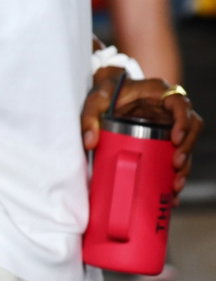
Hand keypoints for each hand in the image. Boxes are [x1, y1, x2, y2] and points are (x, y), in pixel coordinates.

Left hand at [81, 69, 204, 201]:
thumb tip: (90, 142)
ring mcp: (169, 123)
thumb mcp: (96, 99)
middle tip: (176, 165)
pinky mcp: (165, 137)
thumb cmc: (105, 91)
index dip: (183, 122)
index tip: (175, 139)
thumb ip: (89, 117)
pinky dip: (175, 171)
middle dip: (187, 149)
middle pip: (191, 128)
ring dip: (185, 165)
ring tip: (175, 184)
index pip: (181, 104)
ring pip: (187, 144)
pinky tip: (171, 189)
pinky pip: (176, 153)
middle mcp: (169, 108)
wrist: (105, 92)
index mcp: (158, 92)